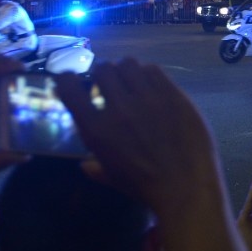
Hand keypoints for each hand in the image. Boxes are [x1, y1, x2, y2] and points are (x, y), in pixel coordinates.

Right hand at [55, 59, 223, 218]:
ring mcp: (147, 99)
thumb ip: (96, 168)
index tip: (71, 79)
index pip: (69, 88)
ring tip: (132, 82)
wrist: (185, 187)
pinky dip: (148, 74)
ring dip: (126, 70)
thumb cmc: (146, 187)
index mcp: (96, 130)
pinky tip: (152, 86)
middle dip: (103, 74)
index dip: (66, 78)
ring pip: (128, 63)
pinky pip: (153, 70)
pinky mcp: (172, 95)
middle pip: (103, 69)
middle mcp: (118, 108)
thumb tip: (85, 165)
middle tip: (111, 84)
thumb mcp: (113, 178)